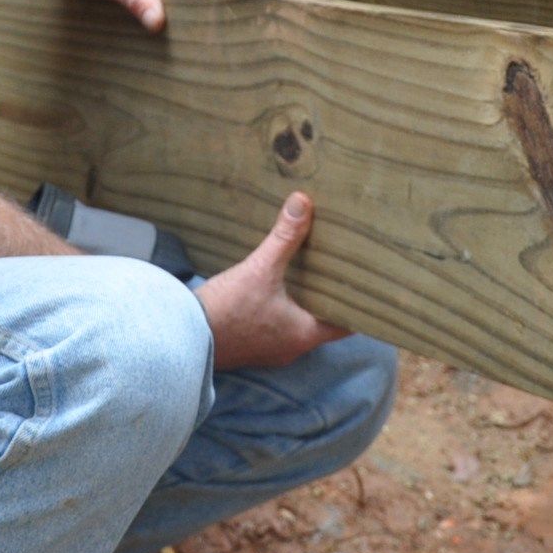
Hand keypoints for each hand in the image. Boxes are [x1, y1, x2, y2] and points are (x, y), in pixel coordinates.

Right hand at [194, 192, 350, 371]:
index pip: (347, 324)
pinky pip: (276, 328)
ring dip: (305, 305)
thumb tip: (304, 202)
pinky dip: (283, 311)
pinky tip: (277, 290)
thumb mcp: (260, 269)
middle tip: (342, 272)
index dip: (359, 305)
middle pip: (324, 323)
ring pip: (299, 326)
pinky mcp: (251, 346)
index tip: (368, 286)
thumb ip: (284, 237)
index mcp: (305, 334)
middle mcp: (293, 348)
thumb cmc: (228, 310)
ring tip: (312, 275)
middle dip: (330, 298)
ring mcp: (270, 351)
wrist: (183, 338)